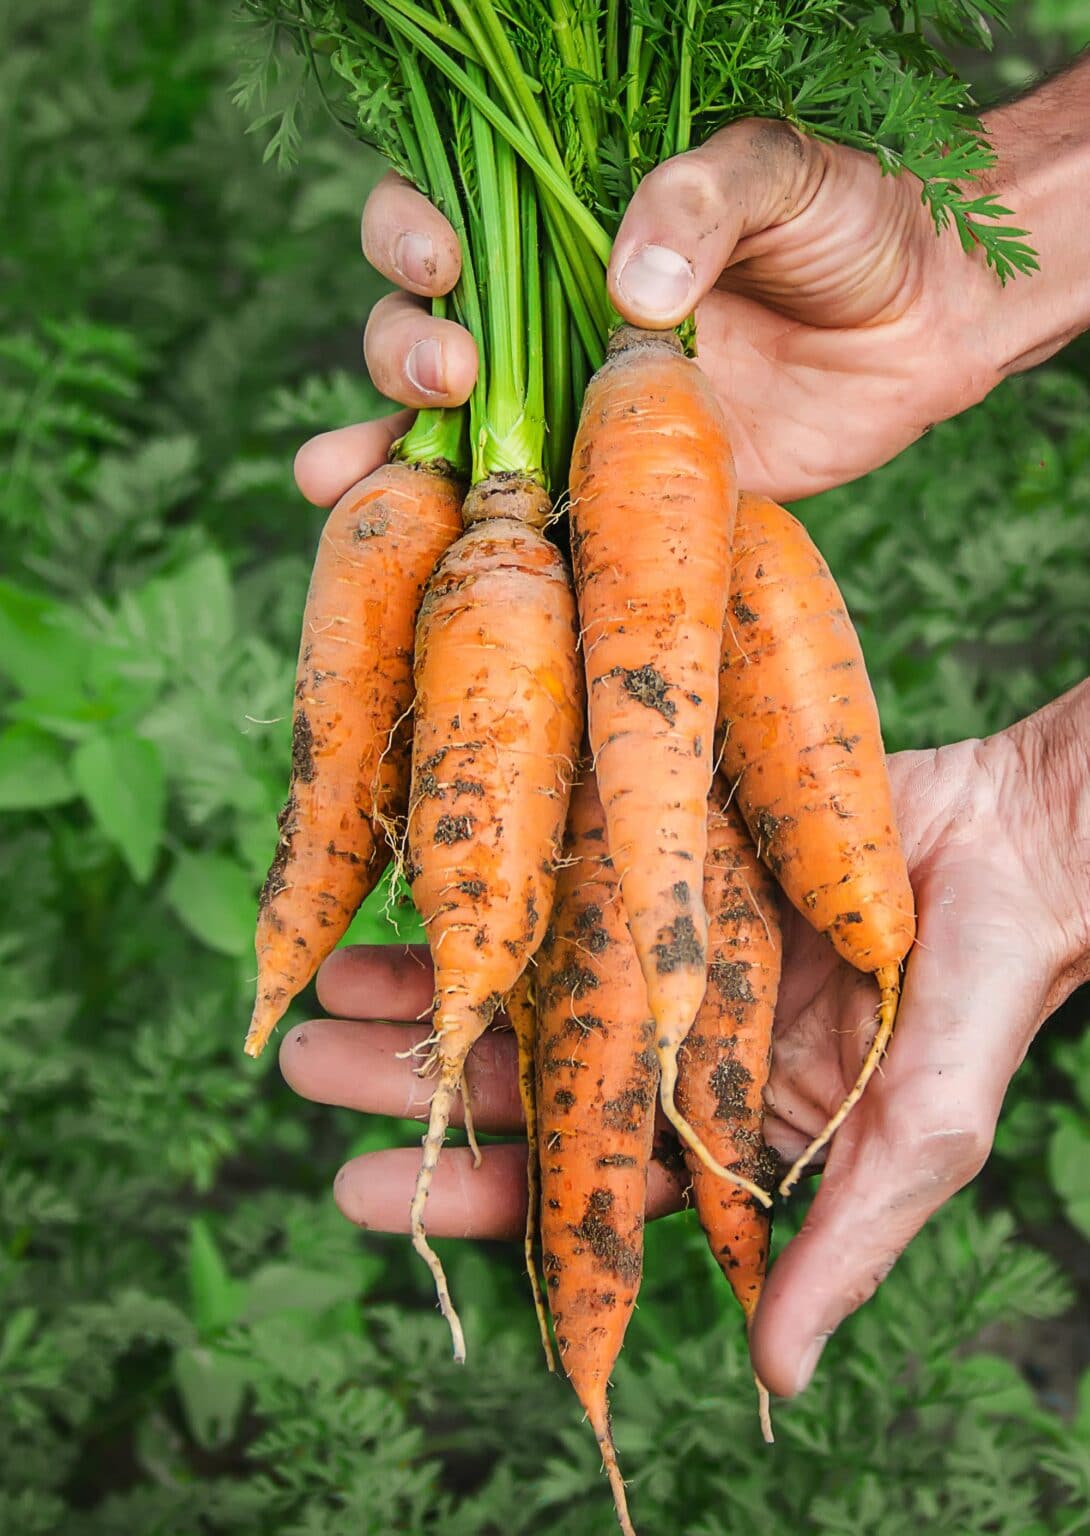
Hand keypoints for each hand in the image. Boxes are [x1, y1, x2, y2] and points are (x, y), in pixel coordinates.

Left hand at [280, 684, 1089, 1396]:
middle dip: (421, 1080)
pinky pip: (567, 877)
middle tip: (308, 1072)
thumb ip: (839, 1247)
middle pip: (531, 1077)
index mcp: (725, 1126)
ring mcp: (671, 949)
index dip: (475, 1193)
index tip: (363, 1197)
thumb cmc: (983, 997)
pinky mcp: (672, 861)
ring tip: (330, 993)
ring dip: (436, 984)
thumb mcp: (918, 1136)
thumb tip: (775, 1380)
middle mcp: (681, 1043)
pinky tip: (423, 887)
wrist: (1023, 844)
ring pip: (529, 980)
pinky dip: (501, 886)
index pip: (579, 1180)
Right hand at [294, 118, 1014, 509]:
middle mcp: (543, 317)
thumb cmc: (852, 217)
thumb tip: (628, 283)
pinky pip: (522, 513)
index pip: (443, 216)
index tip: (444, 262)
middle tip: (457, 376)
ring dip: (376, 454)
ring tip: (341, 477)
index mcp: (560, 222)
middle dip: (405, 354)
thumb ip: (702, 198)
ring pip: (441, 435)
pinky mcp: (610, 483)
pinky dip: (456, 537)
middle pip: (416, 331)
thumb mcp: (782, 169)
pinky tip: (390, 545)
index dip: (410, 236)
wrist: (926, 321)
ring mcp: (569, 407)